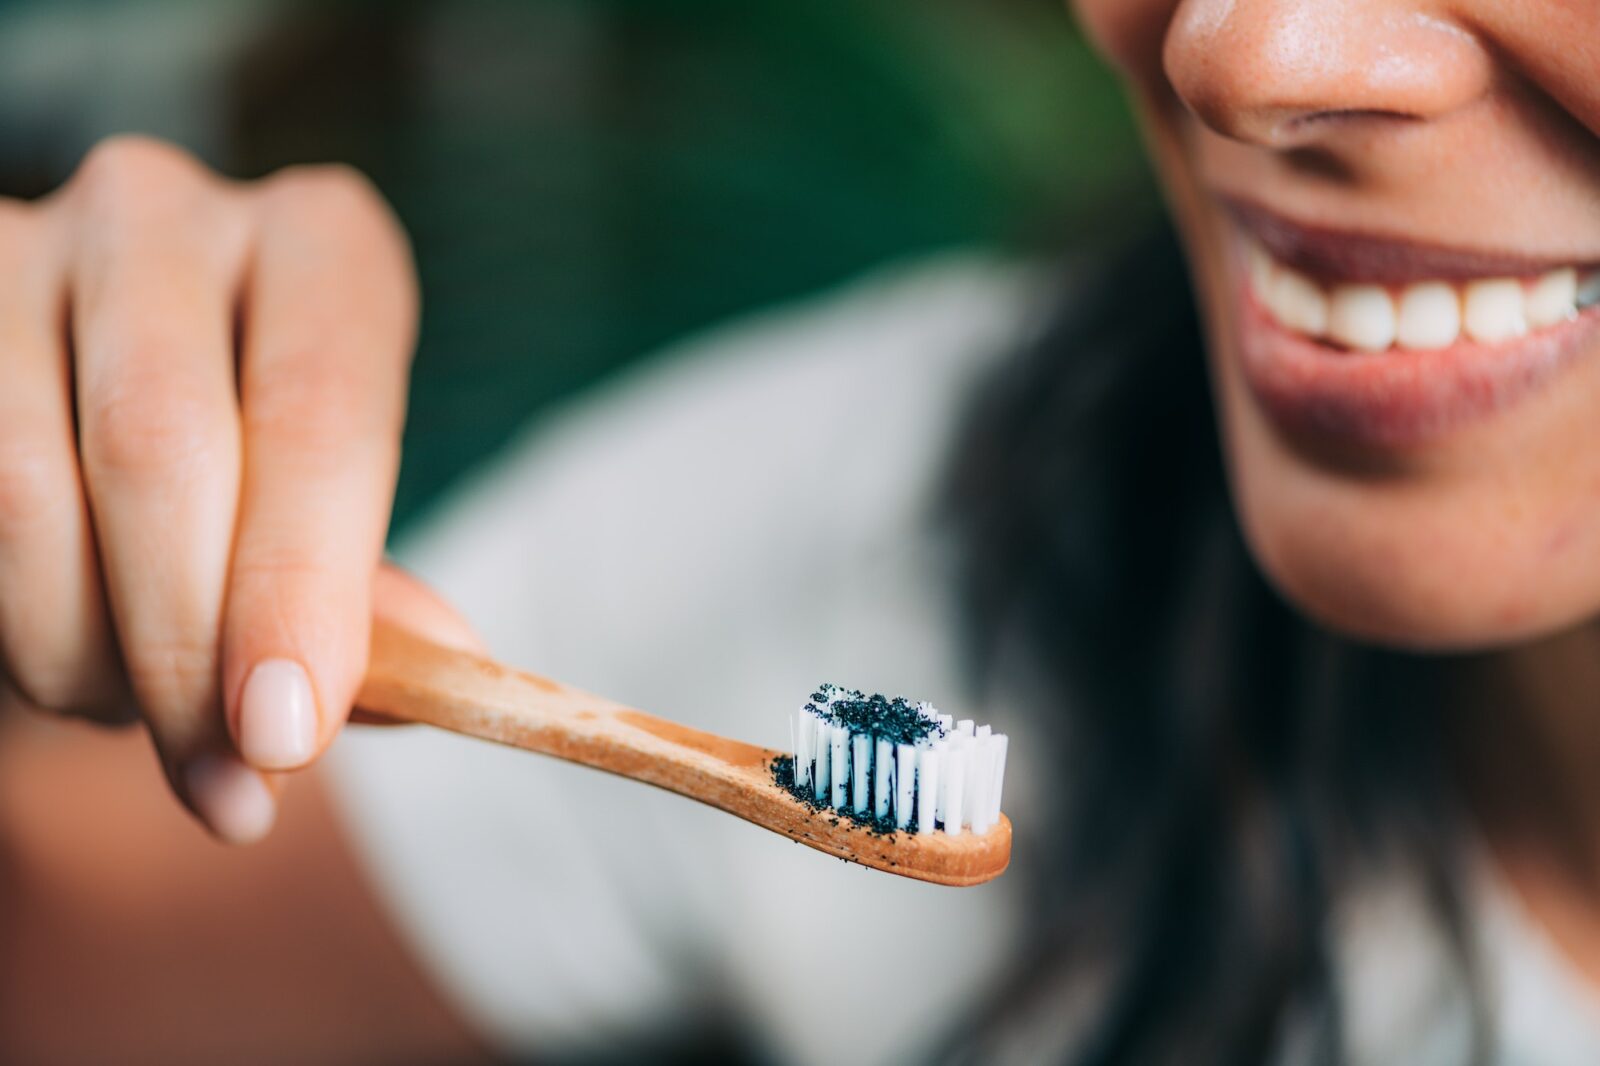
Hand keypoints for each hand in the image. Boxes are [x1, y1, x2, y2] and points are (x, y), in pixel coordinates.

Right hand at [0, 135, 427, 842]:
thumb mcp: (332, 501)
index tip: (287, 733)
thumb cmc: (252, 457)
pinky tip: (66, 656)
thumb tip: (437, 671)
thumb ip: (369, 588)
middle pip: (160, 444)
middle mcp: (167, 213)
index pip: (319, 411)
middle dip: (187, 647)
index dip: (300, 584)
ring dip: (80, 651)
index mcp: (318, 243)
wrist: (100, 382)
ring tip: (138, 711)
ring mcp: (23, 246)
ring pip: (22, 485)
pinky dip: (12, 619)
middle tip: (223, 777)